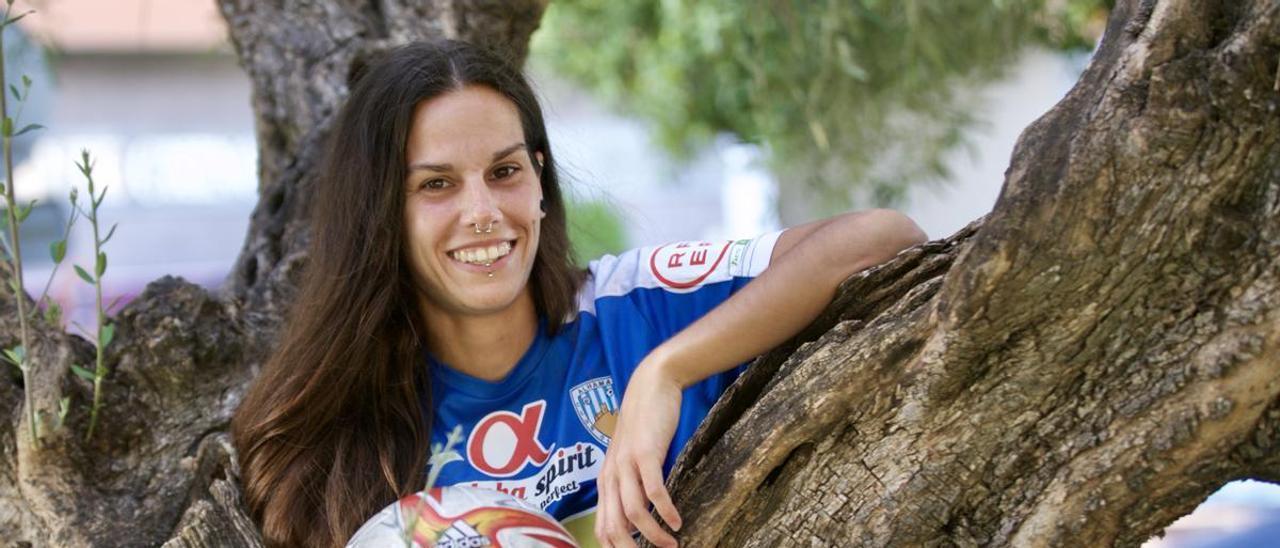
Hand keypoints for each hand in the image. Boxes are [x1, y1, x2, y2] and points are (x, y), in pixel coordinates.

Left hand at [594, 356, 683, 547]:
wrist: (650, 385)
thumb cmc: (644, 424)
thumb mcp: (631, 458)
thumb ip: (630, 485)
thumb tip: (639, 520)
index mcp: (606, 481)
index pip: (603, 527)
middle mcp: (611, 476)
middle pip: (614, 527)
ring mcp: (626, 464)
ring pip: (634, 513)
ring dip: (654, 535)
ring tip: (672, 545)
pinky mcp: (645, 453)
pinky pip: (654, 490)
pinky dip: (665, 511)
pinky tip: (677, 521)